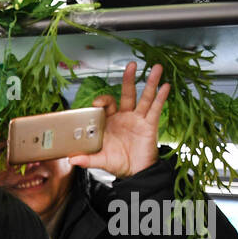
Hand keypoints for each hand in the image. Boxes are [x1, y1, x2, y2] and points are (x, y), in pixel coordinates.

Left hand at [68, 62, 167, 177]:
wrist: (135, 173)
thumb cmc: (118, 163)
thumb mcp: (100, 160)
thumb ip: (87, 158)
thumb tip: (71, 159)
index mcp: (110, 122)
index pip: (107, 104)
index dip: (102, 100)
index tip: (97, 103)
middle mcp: (124, 117)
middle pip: (127, 94)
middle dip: (128, 79)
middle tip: (131, 65)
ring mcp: (138, 119)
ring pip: (145, 97)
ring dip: (151, 82)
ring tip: (156, 68)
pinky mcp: (150, 125)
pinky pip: (156, 109)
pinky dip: (161, 98)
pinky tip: (165, 86)